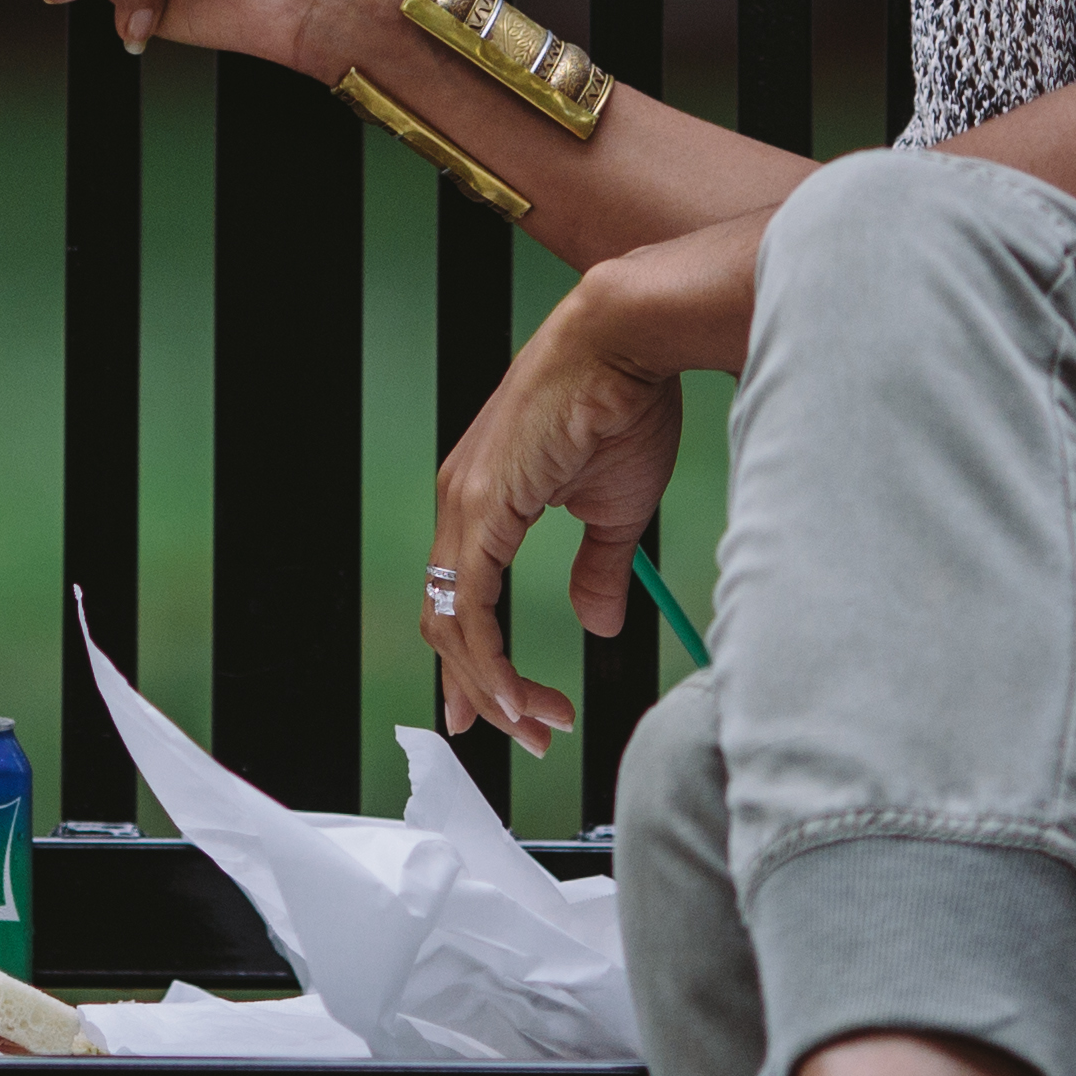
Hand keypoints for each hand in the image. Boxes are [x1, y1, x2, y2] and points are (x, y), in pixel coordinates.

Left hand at [423, 211, 763, 750]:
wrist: (626, 341)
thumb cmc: (624, 405)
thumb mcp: (615, 508)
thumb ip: (599, 567)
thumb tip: (598, 621)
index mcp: (484, 500)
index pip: (462, 599)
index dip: (478, 662)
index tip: (504, 710)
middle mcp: (460, 502)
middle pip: (449, 620)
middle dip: (487, 690)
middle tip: (530, 734)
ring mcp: (463, 502)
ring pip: (453, 622)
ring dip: (492, 685)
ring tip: (537, 724)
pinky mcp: (480, 505)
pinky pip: (469, 603)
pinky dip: (488, 658)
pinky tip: (517, 694)